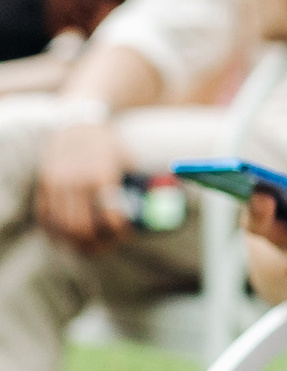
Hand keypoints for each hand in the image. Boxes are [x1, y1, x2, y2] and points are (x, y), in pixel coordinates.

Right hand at [35, 118, 131, 253]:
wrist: (78, 123)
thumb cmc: (108, 144)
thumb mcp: (128, 160)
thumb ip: (138, 183)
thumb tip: (158, 205)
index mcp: (101, 177)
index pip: (110, 216)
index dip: (120, 231)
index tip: (126, 235)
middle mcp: (76, 183)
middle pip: (81, 228)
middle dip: (95, 244)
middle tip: (106, 247)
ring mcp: (56, 184)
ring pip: (61, 226)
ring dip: (74, 242)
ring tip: (87, 247)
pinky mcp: (43, 184)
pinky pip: (44, 215)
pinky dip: (53, 231)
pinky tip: (65, 238)